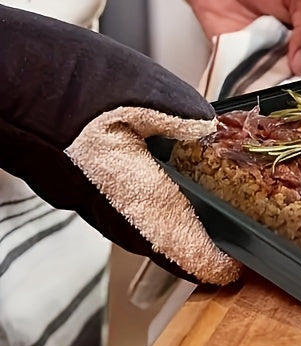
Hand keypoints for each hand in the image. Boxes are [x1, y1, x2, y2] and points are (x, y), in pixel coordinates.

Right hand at [0, 4, 240, 284]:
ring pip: (137, 227)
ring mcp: (84, 195)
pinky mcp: (74, 180)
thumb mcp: (138, 87)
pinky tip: (163, 184)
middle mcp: (104, 203)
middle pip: (158, 242)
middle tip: (224, 248)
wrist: (1, 79)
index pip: (178, 244)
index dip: (209, 259)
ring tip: (202, 223)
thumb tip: (208, 130)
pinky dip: (149, 207)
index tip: (232, 267)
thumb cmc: (58, 81)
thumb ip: (180, 114)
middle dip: (193, 248)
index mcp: (128, 187)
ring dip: (171, 230)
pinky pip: (119, 206)